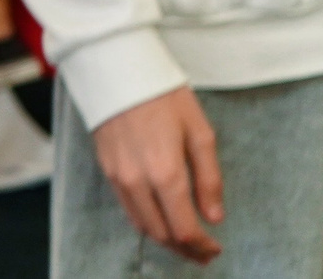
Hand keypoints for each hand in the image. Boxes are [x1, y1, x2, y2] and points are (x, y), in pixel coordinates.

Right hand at [93, 85, 222, 263]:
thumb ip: (209, 178)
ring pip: (141, 225)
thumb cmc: (163, 95)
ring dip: (165, 240)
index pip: (184, 228)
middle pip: (162, 234)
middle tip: (204, 254)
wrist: (116, 68)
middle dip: (185, 250)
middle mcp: (138, 180)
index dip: (202, 246)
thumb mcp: (200, 132)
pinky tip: (161, 219)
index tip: (216, 248)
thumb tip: (214, 216)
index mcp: (165, 172)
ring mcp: (118, 176)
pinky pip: (126, 207)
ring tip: (185, 243)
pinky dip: (146, 222)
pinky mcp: (106, 168)